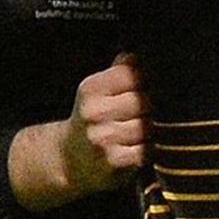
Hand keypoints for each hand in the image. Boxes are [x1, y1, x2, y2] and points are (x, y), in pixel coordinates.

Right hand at [60, 53, 147, 190]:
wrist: (68, 161)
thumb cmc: (93, 120)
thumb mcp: (98, 92)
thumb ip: (120, 72)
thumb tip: (137, 56)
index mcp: (91, 89)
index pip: (132, 74)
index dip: (145, 80)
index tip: (145, 88)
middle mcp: (93, 112)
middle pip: (143, 100)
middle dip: (150, 107)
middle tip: (146, 113)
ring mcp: (102, 138)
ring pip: (146, 126)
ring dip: (150, 130)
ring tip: (143, 131)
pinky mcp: (112, 162)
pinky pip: (145, 150)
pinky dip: (147, 150)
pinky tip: (138, 148)